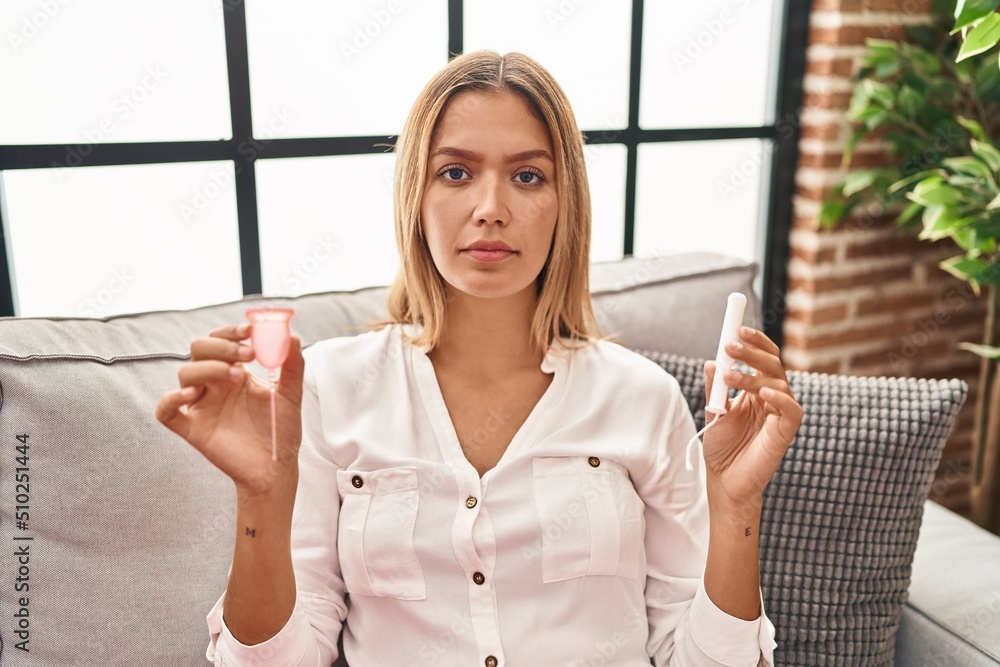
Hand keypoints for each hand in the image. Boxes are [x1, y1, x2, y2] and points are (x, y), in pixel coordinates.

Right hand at [154, 323, 304, 496]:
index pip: (222, 340)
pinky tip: (190, 395)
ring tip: (237, 376)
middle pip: (199, 350)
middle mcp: (215, 385)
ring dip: (207, 368)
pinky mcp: (192, 428)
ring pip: (185, 374)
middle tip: (248, 355)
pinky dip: (170, 399)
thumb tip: (291, 335)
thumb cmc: (280, 430)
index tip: (250, 332)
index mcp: (236, 372)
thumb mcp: (291, 394)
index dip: (231, 332)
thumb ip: (292, 365)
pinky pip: (166, 412)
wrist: (276, 467)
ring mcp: (202, 406)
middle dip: (221, 347)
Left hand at [702, 327, 802, 509]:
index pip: (762, 358)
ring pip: (778, 383)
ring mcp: (780, 413)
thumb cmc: (722, 448)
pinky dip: (779, 399)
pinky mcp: (786, 431)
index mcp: (756, 390)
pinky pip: (791, 409)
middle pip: (772, 365)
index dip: (754, 342)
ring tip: (730, 377)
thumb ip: (715, 388)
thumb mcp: (714, 412)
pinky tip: (763, 394)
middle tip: (731, 345)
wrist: (724, 481)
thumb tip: (711, 361)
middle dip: (751, 352)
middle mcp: (772, 398)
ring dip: (752, 376)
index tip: (737, 328)